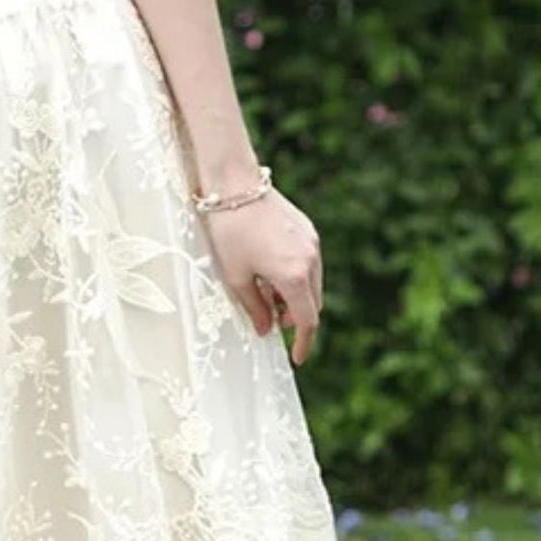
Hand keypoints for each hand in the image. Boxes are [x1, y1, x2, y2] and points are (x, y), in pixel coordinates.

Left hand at [201, 184, 322, 366]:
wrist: (234, 182)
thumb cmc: (228, 230)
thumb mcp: (235, 276)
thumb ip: (254, 307)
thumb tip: (266, 331)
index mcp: (294, 276)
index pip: (307, 320)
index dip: (303, 343)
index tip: (296, 358)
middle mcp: (310, 259)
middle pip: (312, 302)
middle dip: (294, 317)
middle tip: (268, 318)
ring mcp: (311, 242)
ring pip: (312, 282)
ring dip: (294, 295)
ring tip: (263, 289)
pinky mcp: (307, 229)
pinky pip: (308, 262)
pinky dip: (295, 275)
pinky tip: (269, 268)